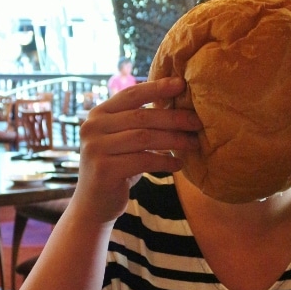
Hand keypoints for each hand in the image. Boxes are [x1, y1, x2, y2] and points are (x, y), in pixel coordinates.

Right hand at [72, 77, 201, 223]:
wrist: (92, 205)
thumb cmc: (116, 168)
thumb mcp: (122, 140)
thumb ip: (138, 123)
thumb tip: (178, 104)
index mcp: (98, 114)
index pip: (131, 95)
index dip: (157, 87)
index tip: (182, 84)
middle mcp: (92, 127)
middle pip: (142, 116)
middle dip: (174, 118)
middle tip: (198, 121)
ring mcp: (96, 148)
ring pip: (145, 137)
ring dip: (174, 140)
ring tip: (194, 143)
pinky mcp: (104, 169)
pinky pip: (144, 160)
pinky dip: (165, 160)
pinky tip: (179, 164)